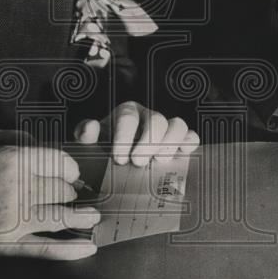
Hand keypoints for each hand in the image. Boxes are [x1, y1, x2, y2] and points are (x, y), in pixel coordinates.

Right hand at [0, 144, 98, 259]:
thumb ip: (18, 141)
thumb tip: (49, 150)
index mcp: (12, 159)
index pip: (60, 163)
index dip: (69, 169)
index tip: (70, 174)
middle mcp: (17, 188)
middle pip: (63, 190)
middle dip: (70, 192)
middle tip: (71, 195)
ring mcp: (13, 219)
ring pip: (61, 217)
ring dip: (81, 217)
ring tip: (92, 218)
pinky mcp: (6, 244)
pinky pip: (46, 248)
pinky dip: (70, 249)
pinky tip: (87, 246)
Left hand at [74, 101, 199, 166]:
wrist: (122, 165)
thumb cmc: (106, 151)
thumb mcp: (92, 143)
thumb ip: (86, 135)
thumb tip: (90, 128)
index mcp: (127, 113)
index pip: (128, 117)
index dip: (125, 136)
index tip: (119, 158)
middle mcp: (149, 116)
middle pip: (157, 120)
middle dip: (149, 142)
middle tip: (138, 163)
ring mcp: (167, 128)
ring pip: (178, 124)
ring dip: (170, 143)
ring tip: (159, 162)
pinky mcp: (181, 142)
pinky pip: (191, 137)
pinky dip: (188, 145)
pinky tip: (180, 157)